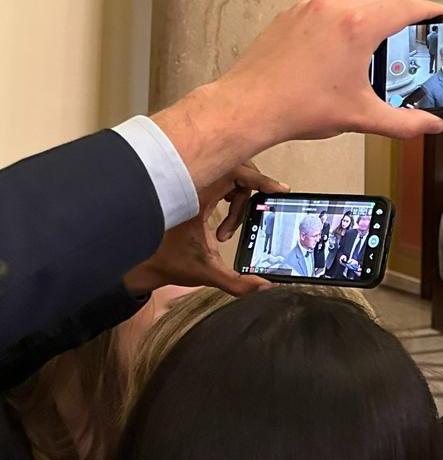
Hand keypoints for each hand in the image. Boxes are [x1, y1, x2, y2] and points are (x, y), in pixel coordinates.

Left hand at [125, 163, 285, 295]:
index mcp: (200, 196)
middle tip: (256, 213)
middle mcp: (198, 186)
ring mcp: (197, 187)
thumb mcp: (208, 273)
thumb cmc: (171, 262)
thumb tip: (264, 286)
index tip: (278, 190)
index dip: (262, 180)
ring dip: (240, 202)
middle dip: (251, 195)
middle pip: (240, 172)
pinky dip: (232, 201)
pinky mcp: (196, 192)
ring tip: (229, 230)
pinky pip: (224, 184)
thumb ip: (237, 283)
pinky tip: (224, 226)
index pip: (238, 174)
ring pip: (233, 178)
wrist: (146, 265)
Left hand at [153, 0, 442, 189]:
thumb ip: (404, 123)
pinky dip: (345, 15)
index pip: (403, 8)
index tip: (438, 11)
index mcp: (358, 27)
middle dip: (402, 7)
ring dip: (373, 9)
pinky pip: (328, 6)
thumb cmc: (304, 108)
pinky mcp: (291, 14)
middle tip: (416, 21)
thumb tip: (434, 126)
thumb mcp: (362, 116)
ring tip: (383, 29)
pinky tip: (345, 37)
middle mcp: (335, 9)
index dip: (425, 8)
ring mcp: (309, 8)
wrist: (249, 106)